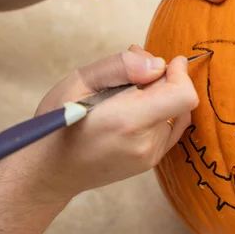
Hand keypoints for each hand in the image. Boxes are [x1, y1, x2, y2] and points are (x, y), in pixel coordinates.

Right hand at [0, 46, 198, 203]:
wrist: (51, 171)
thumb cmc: (59, 122)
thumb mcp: (80, 81)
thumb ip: (122, 67)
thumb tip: (159, 64)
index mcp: (128, 121)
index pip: (183, 96)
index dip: (180, 74)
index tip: (167, 62)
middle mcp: (146, 143)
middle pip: (177, 100)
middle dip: (162, 80)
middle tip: (131, 74)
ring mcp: (150, 156)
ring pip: (173, 113)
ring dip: (158, 98)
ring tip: (123, 97)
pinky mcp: (150, 162)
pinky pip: (169, 128)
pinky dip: (159, 113)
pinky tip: (133, 110)